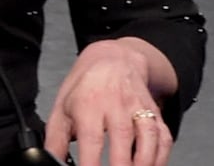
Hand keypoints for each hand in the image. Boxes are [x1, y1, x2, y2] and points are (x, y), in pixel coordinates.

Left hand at [44, 38, 172, 165]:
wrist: (113, 59)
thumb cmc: (85, 87)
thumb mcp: (62, 109)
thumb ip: (55, 141)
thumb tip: (50, 163)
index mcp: (88, 103)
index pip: (91, 137)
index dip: (91, 163)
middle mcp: (116, 103)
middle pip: (122, 136)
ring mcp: (138, 107)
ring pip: (148, 135)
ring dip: (144, 162)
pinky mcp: (154, 112)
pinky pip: (163, 136)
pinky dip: (161, 156)